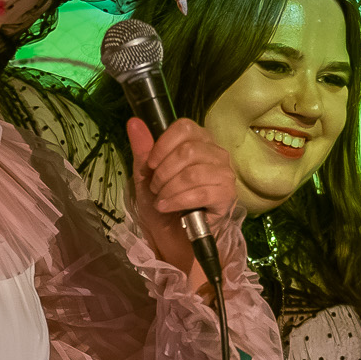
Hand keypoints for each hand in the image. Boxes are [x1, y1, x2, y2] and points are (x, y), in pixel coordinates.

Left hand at [126, 115, 235, 278]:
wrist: (173, 237)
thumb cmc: (163, 204)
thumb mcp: (146, 175)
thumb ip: (142, 149)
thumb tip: (134, 122)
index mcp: (198, 142)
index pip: (185, 127)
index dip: (163, 145)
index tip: (151, 164)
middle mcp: (216, 153)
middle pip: (188, 150)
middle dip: (163, 172)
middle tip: (156, 188)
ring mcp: (224, 174)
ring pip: (193, 173)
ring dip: (169, 188)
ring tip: (161, 200)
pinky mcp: (227, 196)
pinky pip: (201, 193)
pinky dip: (179, 201)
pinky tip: (168, 207)